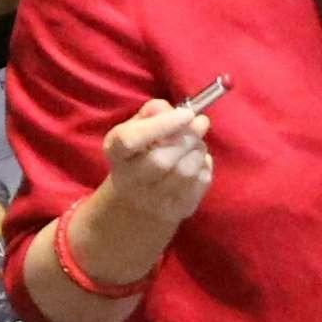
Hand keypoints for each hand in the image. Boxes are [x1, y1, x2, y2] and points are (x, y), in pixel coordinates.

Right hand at [79, 95, 218, 271]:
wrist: (137, 201)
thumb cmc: (139, 154)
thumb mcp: (135, 128)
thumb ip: (152, 112)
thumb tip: (171, 109)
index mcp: (116, 153)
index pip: (131, 140)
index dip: (162, 125)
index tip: (187, 114)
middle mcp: (129, 181)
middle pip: (161, 160)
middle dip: (188, 137)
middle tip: (201, 122)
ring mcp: (153, 201)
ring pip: (185, 172)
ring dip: (199, 150)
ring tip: (197, 142)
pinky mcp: (177, 211)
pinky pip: (200, 183)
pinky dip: (205, 165)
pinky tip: (198, 160)